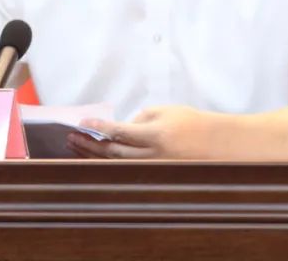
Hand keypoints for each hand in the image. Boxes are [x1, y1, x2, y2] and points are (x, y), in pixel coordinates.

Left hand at [66, 105, 221, 159]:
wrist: (216, 144)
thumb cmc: (191, 123)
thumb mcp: (165, 112)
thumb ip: (140, 119)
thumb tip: (119, 130)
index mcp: (155, 136)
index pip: (120, 132)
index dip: (99, 127)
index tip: (83, 123)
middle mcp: (152, 156)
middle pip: (113, 153)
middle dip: (90, 144)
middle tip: (72, 136)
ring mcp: (153, 169)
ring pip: (115, 165)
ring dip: (93, 156)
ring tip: (76, 147)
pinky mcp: (154, 175)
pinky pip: (125, 170)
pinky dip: (107, 164)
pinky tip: (94, 158)